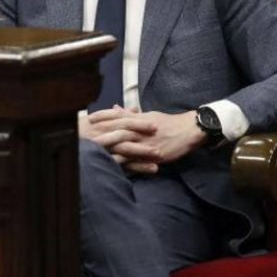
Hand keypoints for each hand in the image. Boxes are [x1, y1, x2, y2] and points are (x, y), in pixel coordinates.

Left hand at [87, 107, 206, 173]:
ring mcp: (147, 143)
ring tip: (94, 153)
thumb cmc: (169, 122)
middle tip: (86, 136)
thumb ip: (131, 114)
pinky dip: (126, 164)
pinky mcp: (154, 155)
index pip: (117, 116)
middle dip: (101, 134)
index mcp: (139, 120)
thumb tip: (114, 107)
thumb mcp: (149, 115)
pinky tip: (115, 168)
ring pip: (125, 146)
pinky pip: (137, 161)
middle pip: (117, 131)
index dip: (103, 116)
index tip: (89, 117)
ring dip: (110, 150)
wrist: (190, 130)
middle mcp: (141, 130)